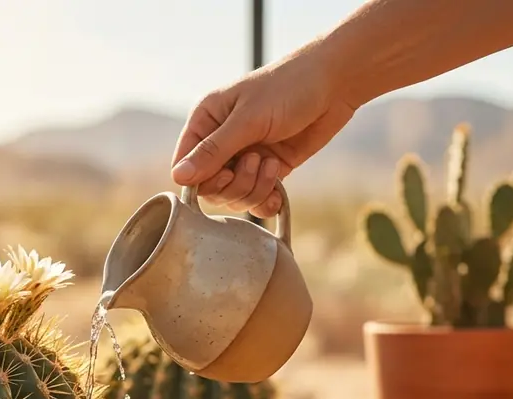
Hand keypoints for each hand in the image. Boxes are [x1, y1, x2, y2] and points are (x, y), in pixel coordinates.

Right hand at [170, 39, 357, 217]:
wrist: (334, 84)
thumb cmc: (288, 88)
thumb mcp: (248, 119)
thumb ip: (213, 151)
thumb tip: (177, 177)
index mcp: (206, 121)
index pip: (185, 165)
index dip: (202, 179)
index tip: (226, 172)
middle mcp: (222, 141)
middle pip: (210, 187)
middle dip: (234, 184)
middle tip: (256, 162)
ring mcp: (246, 157)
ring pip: (235, 196)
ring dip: (254, 189)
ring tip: (273, 165)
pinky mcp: (269, 169)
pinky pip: (258, 198)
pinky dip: (266, 200)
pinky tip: (278, 191)